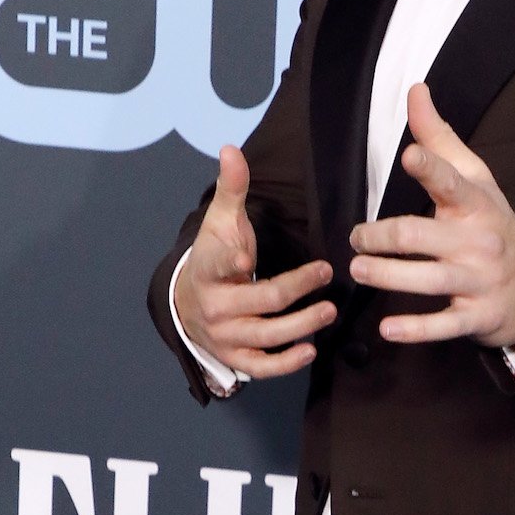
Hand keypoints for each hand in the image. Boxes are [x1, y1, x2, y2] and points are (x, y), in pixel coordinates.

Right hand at [171, 145, 335, 378]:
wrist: (186, 304)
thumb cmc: (213, 255)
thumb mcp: (219, 221)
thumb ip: (230, 187)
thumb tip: (231, 148)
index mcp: (208, 270)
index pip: (216, 265)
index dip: (230, 263)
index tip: (245, 260)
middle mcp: (215, 307)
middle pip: (260, 301)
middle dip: (295, 289)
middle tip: (326, 274)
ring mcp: (225, 336)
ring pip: (266, 335)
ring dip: (301, 325)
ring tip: (329, 311)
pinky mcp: (236, 358)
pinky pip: (262, 366)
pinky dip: (286, 362)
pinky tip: (311, 349)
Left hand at [349, 83, 514, 348]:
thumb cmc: (491, 223)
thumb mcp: (474, 178)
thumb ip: (439, 137)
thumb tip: (415, 89)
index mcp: (474, 203)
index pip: (451, 181)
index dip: (431, 167)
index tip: (409, 156)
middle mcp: (477, 241)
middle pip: (419, 236)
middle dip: (379, 238)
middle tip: (357, 238)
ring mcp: (478, 280)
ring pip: (425, 280)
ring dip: (384, 276)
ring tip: (358, 270)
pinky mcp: (476, 316)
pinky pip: (442, 325)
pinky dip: (413, 329)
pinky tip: (386, 329)